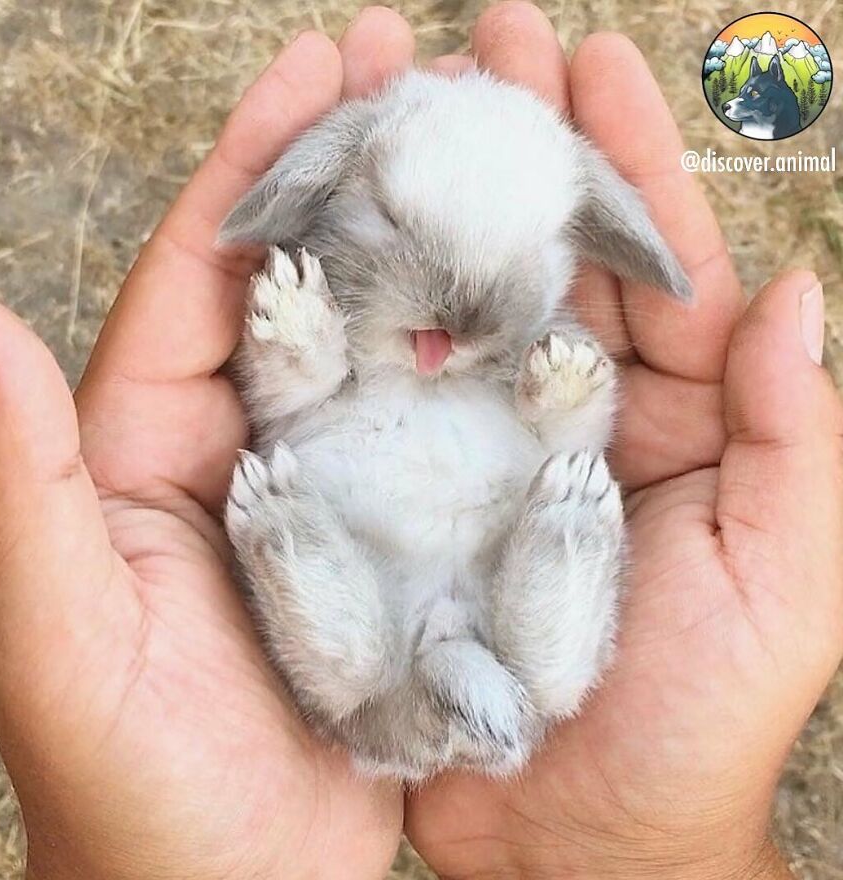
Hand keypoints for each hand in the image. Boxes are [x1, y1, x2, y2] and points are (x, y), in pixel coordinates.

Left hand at [0, 9, 417, 879]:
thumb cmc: (135, 794)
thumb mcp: (61, 639)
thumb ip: (15, 485)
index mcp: (148, 445)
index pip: (200, 273)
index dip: (256, 163)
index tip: (315, 64)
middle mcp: (236, 441)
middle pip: (294, 275)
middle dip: (348, 163)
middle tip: (408, 60)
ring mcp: (319, 480)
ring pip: (370, 335)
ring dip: (417, 239)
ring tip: (476, 148)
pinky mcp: (383, 530)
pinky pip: (424, 421)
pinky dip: (466, 350)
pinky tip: (520, 292)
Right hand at [406, 4, 842, 878]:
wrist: (581, 838)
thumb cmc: (695, 722)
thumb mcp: (787, 583)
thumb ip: (801, 440)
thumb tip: (792, 292)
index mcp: (675, 419)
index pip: (652, 263)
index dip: (621, 156)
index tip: (583, 57)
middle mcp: (579, 414)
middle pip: (551, 257)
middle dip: (520, 145)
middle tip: (475, 41)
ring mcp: (493, 451)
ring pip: (466, 309)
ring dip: (436, 211)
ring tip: (394, 116)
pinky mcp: (423, 500)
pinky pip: (396, 397)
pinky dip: (370, 325)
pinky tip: (334, 256)